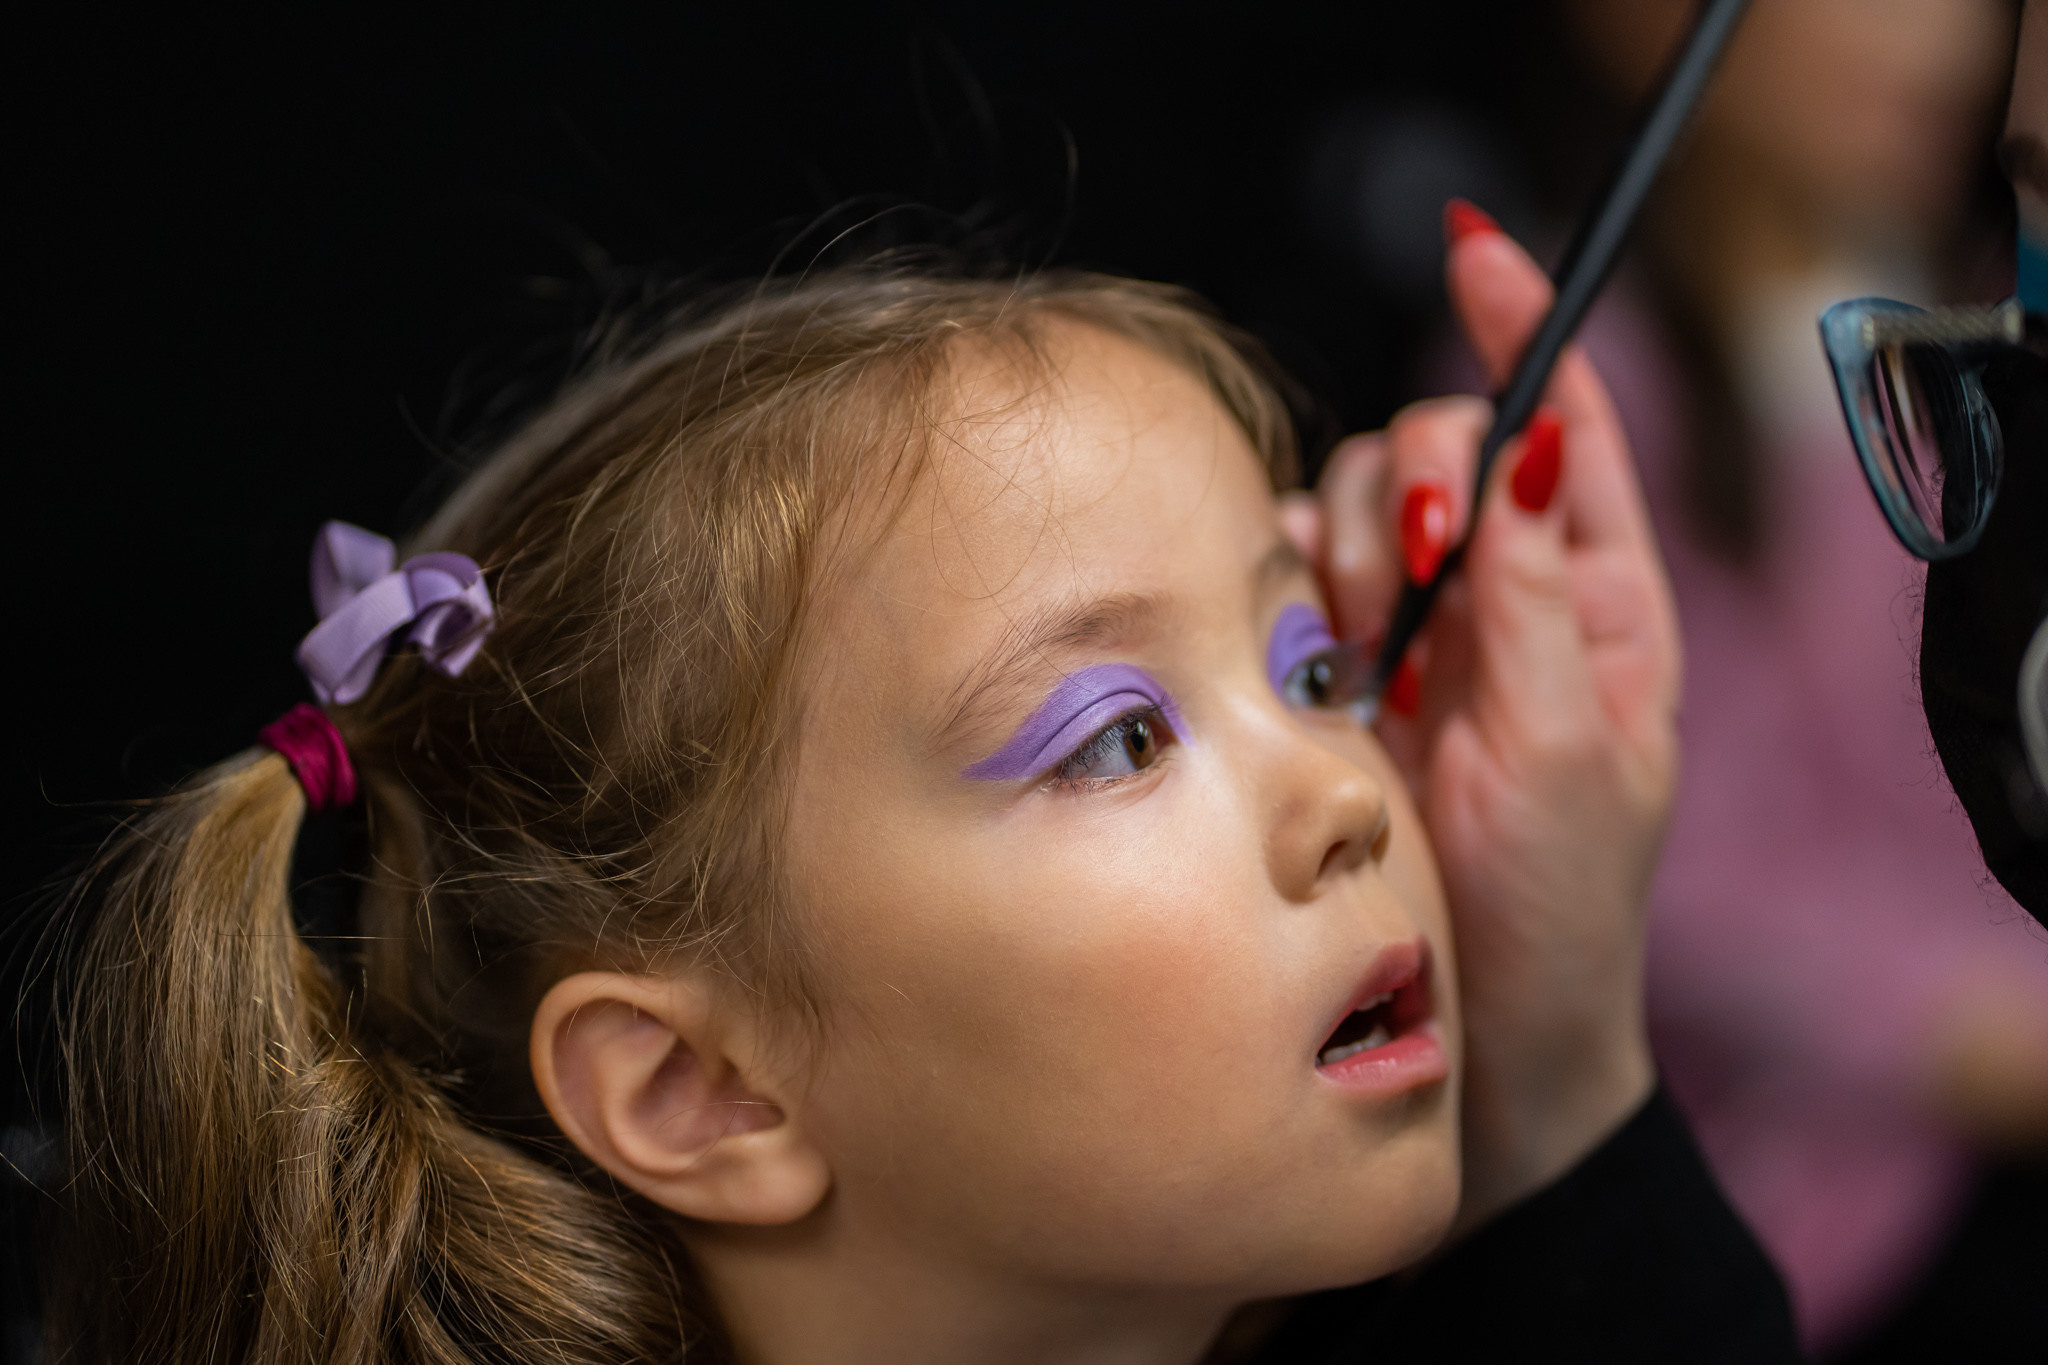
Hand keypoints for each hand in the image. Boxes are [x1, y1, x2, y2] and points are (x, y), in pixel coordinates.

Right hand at [1281, 215, 1680, 1229]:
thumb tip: (1530, 447)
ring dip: (1341, 555)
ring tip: (1357, 667)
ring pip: (1346, 507)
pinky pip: (1283, 580)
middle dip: (1405, 489)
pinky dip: (1278, 593)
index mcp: (1599, 603)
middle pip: (1431, 448)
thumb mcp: (1570, 754)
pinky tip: (1302, 666)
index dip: (1524, 332)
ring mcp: (1411, 641)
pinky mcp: (1331, 682)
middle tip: (1400, 599)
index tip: (1475, 255)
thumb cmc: (1556, 913)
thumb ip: (1539, 598)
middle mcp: (1499, 602)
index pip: (1564, 427)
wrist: (1475, 1044)